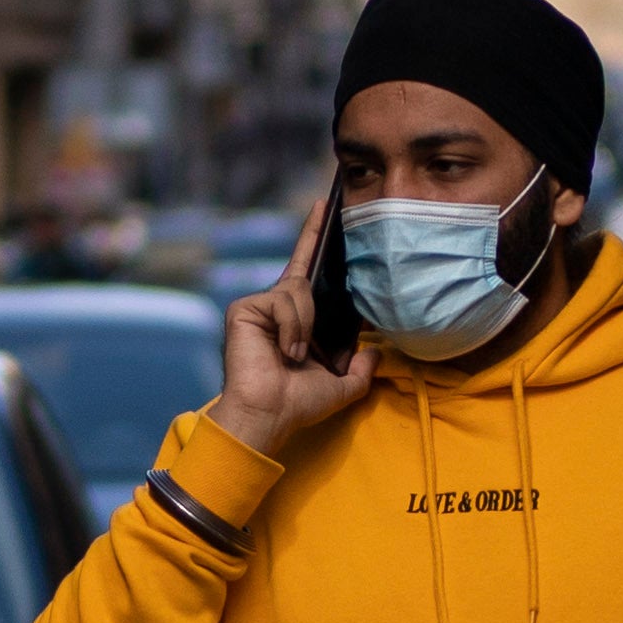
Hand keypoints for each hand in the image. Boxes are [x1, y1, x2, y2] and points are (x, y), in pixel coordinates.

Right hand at [211, 193, 375, 460]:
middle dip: (313, 241)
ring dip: (306, 325)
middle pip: (303, 273)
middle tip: (323, 218)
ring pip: (299, 291)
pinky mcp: (245, 308)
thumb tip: (378, 353)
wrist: (270, 415)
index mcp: (296, 319)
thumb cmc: (298, 404)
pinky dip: (291, 327)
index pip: (308, 270)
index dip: (314, 238)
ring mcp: (259, 306)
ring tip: (296, 354)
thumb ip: (362, 369)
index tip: (324, 206)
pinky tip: (284, 350)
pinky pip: (283, 302)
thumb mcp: (343, 386)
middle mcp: (276, 307)